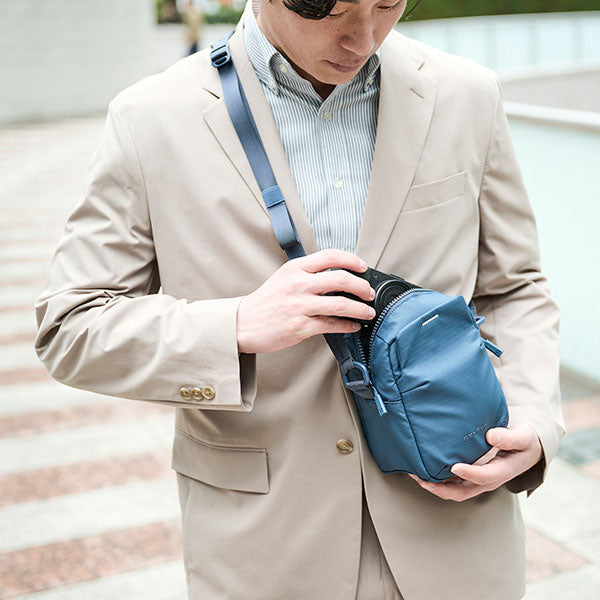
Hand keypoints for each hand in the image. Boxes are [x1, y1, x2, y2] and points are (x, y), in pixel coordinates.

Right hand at [236, 249, 375, 353]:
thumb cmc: (265, 302)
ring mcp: (300, 306)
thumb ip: (308, 273)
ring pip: (341, 305)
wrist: (243, 323)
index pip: (330, 256)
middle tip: (370, 293)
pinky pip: (332, 325)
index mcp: (295, 269)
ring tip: (369, 312)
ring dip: (361, 309)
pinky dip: (348, 326)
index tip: (363, 267)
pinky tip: (353, 326)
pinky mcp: (300, 326)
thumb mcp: (284, 277)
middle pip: (341, 279)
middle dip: (362, 287)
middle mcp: (299, 285)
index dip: (352, 260)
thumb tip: (338, 276)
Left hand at [409, 423, 542, 501]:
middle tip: (420, 478)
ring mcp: (477, 480)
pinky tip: (421, 468)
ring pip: (454, 490)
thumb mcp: (523, 436)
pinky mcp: (470, 475)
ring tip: (414, 474)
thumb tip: (491, 436)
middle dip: (440, 488)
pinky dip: (436, 479)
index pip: (483, 476)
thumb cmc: (524, 439)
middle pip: (462, 492)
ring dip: (434, 485)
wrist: (526, 446)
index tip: (454, 466)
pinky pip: (451, 482)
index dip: (469, 473)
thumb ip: (510, 437)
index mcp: (502, 472)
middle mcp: (487, 480)